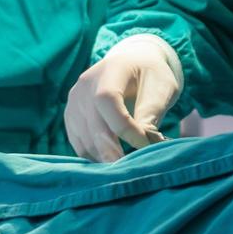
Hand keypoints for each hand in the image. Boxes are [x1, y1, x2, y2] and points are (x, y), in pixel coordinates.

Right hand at [65, 34, 182, 162]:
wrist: (134, 64)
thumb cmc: (152, 77)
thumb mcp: (161, 89)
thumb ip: (151, 114)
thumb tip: (144, 145)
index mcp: (111, 69)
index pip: (107, 100)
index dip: (125, 127)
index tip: (145, 144)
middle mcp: (86, 83)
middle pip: (93, 123)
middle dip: (113, 150)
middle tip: (132, 170)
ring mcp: (74, 99)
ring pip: (84, 137)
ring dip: (104, 157)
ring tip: (125, 169)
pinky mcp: (71, 115)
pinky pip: (78, 142)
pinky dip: (94, 156)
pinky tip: (111, 164)